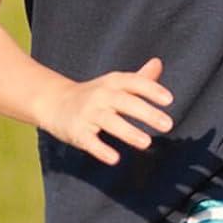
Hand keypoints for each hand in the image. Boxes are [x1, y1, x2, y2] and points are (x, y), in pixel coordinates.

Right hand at [40, 56, 173, 165]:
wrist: (54, 102)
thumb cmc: (94, 95)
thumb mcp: (114, 84)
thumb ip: (139, 78)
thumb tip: (158, 63)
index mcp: (112, 83)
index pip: (134, 82)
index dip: (151, 89)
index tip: (169, 99)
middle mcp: (100, 96)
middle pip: (124, 102)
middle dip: (146, 113)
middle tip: (168, 125)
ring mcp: (87, 114)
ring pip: (109, 122)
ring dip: (128, 132)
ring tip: (146, 143)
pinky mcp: (76, 132)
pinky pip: (89, 141)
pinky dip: (101, 149)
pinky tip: (115, 159)